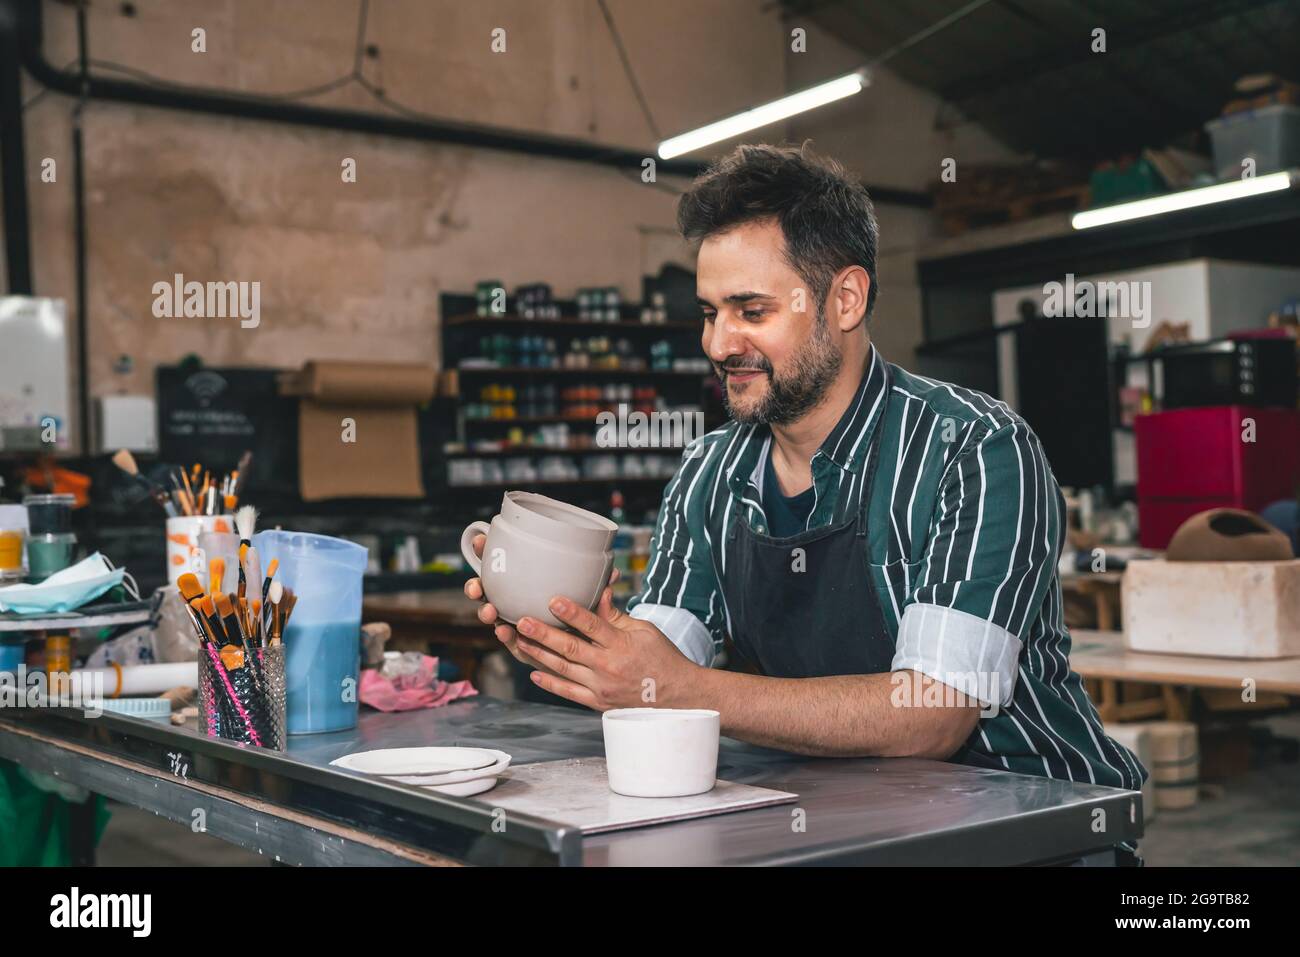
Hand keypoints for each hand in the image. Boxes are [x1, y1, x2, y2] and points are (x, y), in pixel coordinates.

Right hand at [462, 533, 620, 674]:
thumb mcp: (592, 603)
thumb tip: (612, 576)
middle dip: (477, 584)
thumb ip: (597, 592)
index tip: (481, 540)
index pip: (504, 563)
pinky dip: (505, 636)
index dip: (488, 551)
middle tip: (476, 586)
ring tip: (489, 611)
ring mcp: (516, 622)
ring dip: (486, 611)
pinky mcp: (524, 646)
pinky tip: (503, 631)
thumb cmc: (587, 620)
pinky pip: (510, 640)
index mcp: (527, 583)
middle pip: (489, 589)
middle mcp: (516, 601)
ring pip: (493, 615)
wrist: (592, 654)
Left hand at [513, 590, 698, 711]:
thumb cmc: (662, 658)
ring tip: (520, 641)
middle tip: (522, 621)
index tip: (553, 600)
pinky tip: (535, 674)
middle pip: (570, 648)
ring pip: (563, 669)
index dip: (572, 612)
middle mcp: (609, 667)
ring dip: (539, 655)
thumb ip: (617, 616)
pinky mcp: (598, 702)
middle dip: (543, 633)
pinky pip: (569, 693)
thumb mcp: (644, 630)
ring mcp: (601, 687)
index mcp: (622, 645)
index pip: (593, 625)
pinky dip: (551, 684)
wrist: (677, 697)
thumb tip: (599, 594)